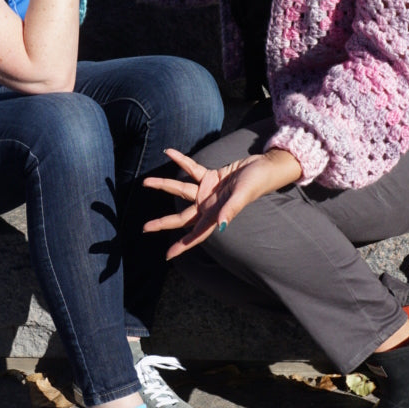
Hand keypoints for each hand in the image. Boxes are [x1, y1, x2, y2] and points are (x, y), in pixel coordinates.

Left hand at [143, 145, 301, 258]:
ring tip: (146, 182)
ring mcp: (207, 192)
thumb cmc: (257, 183)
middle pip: (181, 218)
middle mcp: (208, 206)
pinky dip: (181, 160)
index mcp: (216, 215)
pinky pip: (191, 169)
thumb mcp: (243, 195)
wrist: (264, 166)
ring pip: (180, 190)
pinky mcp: (209, 177)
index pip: (196, 234)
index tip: (167, 255)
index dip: (182, 246)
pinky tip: (169, 152)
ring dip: (164, 185)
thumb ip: (230, 210)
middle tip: (144, 228)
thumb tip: (221, 227)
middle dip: (163, 222)